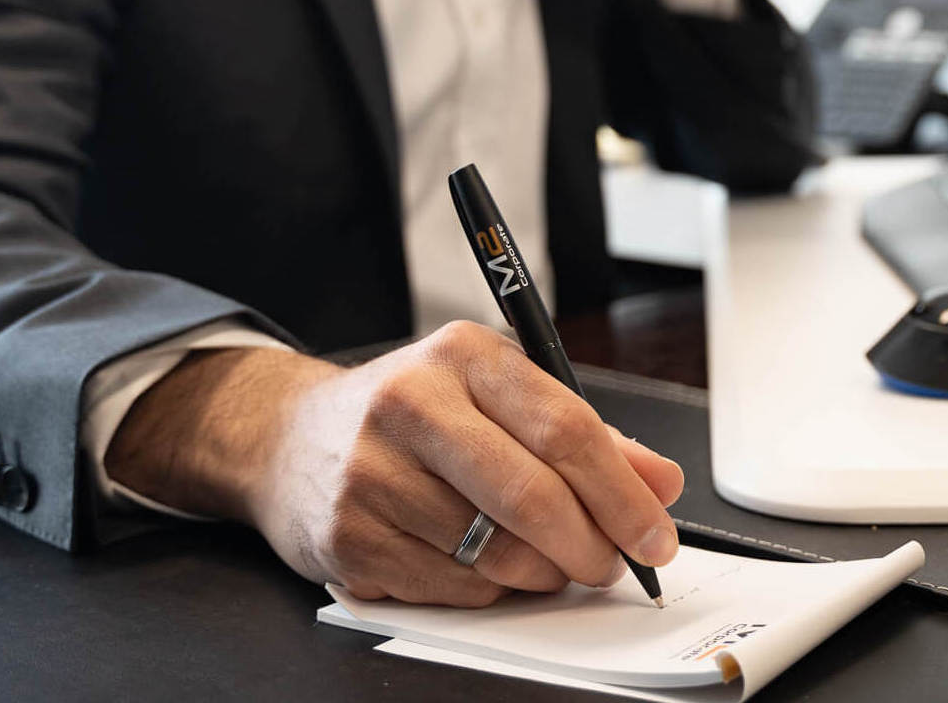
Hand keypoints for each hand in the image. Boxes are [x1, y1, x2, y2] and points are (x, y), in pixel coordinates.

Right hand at [106, 321, 684, 605]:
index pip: (564, 427)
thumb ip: (584, 436)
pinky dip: (488, 592)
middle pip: (531, 495)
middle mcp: (410, 404)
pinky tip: (482, 567)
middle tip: (611, 565)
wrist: (288, 441)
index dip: (623, 494)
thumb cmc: (413, 418)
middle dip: (590, 546)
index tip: (655, 535)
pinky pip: (452, 589)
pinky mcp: (347, 537)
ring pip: (494, 553)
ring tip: (547, 564)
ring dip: (541, 575)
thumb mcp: (496, 397)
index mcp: (463, 355)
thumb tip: (659, 484)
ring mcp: (371, 474)